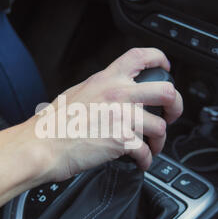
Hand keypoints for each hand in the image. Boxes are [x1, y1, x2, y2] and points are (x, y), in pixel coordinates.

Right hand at [29, 48, 182, 181]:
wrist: (41, 145)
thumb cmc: (53, 124)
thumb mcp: (78, 93)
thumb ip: (102, 89)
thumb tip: (117, 92)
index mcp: (106, 79)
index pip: (141, 57)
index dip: (160, 59)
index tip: (166, 68)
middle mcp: (118, 94)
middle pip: (166, 91)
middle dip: (176, 106)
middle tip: (171, 115)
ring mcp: (121, 117)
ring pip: (160, 127)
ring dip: (159, 141)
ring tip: (151, 147)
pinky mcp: (121, 141)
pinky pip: (146, 151)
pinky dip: (146, 160)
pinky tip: (140, 161)